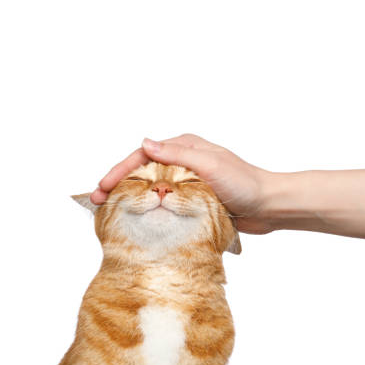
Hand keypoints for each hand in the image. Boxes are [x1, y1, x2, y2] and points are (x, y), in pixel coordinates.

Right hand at [90, 134, 273, 233]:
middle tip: (96, 200)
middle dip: (117, 184)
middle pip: (142, 172)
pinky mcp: (191, 200)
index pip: (143, 156)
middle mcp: (182, 162)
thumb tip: (145, 143)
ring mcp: (186, 182)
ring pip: (150, 188)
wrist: (269, 206)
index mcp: (185, 147)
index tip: (103, 187)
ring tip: (108, 212)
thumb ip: (177, 155)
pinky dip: (148, 210)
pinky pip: (164, 204)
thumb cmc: (244, 183)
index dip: (119, 170)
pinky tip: (135, 221)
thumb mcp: (210, 165)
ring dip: (129, 198)